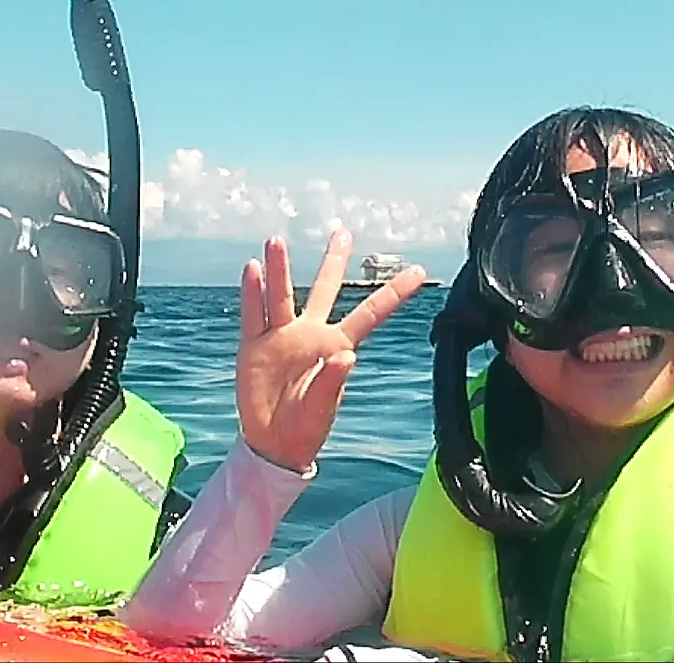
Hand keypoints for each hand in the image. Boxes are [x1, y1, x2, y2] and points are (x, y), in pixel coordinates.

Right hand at [237, 229, 428, 473]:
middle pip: (324, 290)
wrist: (272, 443)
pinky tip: (252, 269)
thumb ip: (332, 382)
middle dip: (333, 261)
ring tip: (276, 241)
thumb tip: (345, 356)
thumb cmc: (306, 425)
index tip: (420, 271)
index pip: (370, 313)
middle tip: (343, 231)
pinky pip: (254, 316)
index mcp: (337, 346)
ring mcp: (281, 338)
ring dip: (279, 269)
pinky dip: (253, 293)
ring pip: (282, 296)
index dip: (394, 293)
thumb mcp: (322, 408)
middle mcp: (310, 334)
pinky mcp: (254, 348)